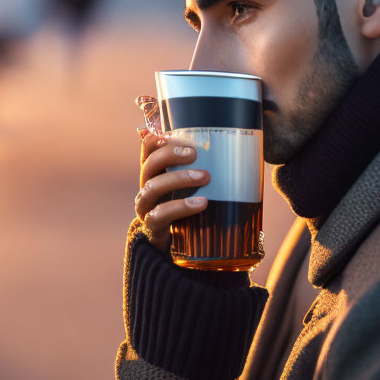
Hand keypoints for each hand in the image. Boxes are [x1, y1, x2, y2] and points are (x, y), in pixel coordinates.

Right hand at [135, 129, 209, 251]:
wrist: (171, 244)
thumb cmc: (185, 207)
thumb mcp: (189, 185)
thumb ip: (199, 168)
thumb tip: (233, 149)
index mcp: (154, 173)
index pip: (147, 149)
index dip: (158, 139)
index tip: (178, 135)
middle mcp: (146, 186)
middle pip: (149, 164)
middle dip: (170, 155)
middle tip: (195, 153)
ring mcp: (146, 207)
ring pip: (152, 187)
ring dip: (178, 178)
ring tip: (205, 177)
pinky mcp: (152, 226)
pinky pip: (160, 214)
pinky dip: (181, 206)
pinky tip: (201, 203)